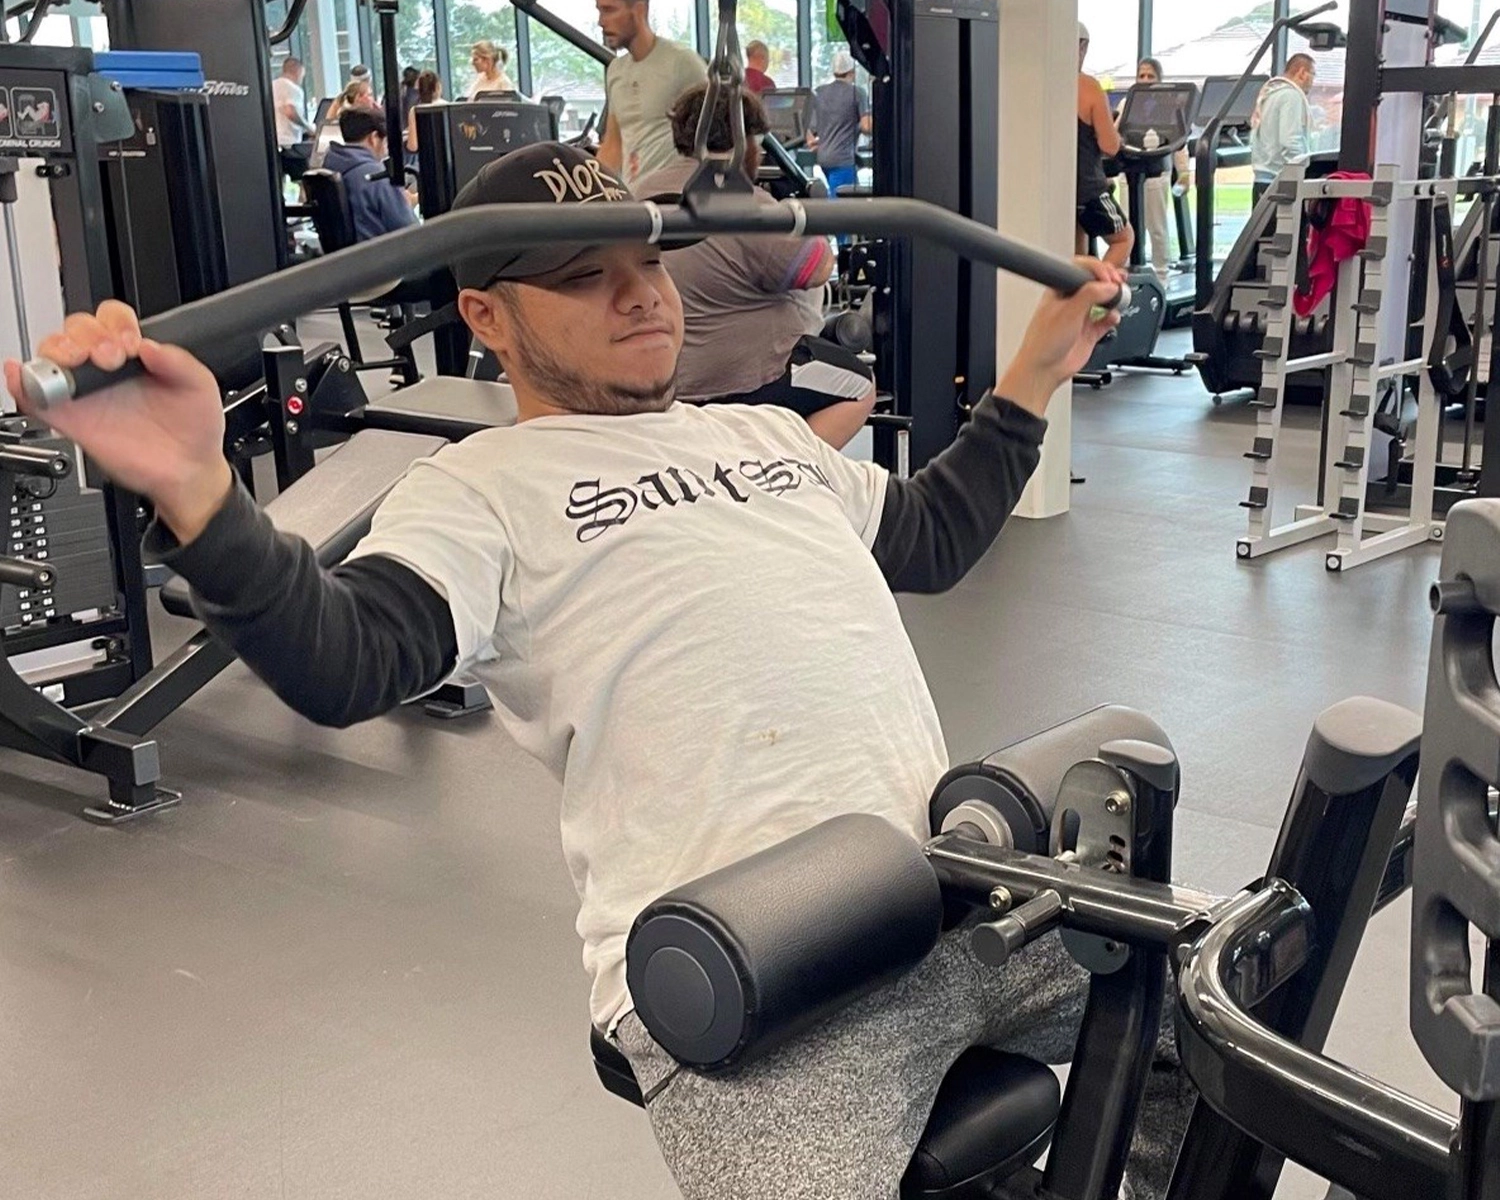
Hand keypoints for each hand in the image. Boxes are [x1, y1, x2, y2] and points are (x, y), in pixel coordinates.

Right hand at [3, 301, 231, 543]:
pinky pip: (36, 399)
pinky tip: (23, 376)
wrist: (189, 470)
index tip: (130, 342)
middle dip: (87, 334)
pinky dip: (22, 384)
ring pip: (52, 357)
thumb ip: (180, 362)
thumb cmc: (194, 428)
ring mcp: (87, 393)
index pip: (111, 319)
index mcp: (136, 356)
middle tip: (109, 357)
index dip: (115, 322)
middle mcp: (107, 370)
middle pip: (76, 331)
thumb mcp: (201, 387)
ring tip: (76, 361)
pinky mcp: (71, 420)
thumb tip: (149, 345)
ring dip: (57, 351)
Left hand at [999, 258, 1127, 414]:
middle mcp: (1071, 301)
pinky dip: (1113, 317)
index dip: (1097, 269)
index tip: (1108, 276)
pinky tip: (1114, 317)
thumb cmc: (1043, 342)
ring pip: (1103, 300)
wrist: (1044, 370)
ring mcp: (1080, 316)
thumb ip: (1090, 295)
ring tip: (1120, 297)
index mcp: (1060, 290)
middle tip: (1118, 283)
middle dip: (1109, 280)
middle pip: (1095, 283)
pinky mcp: (1089, 332)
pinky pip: (1106, 321)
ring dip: (1114, 297)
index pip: (1081, 269)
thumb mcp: (1068, 312)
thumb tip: (1109, 286)